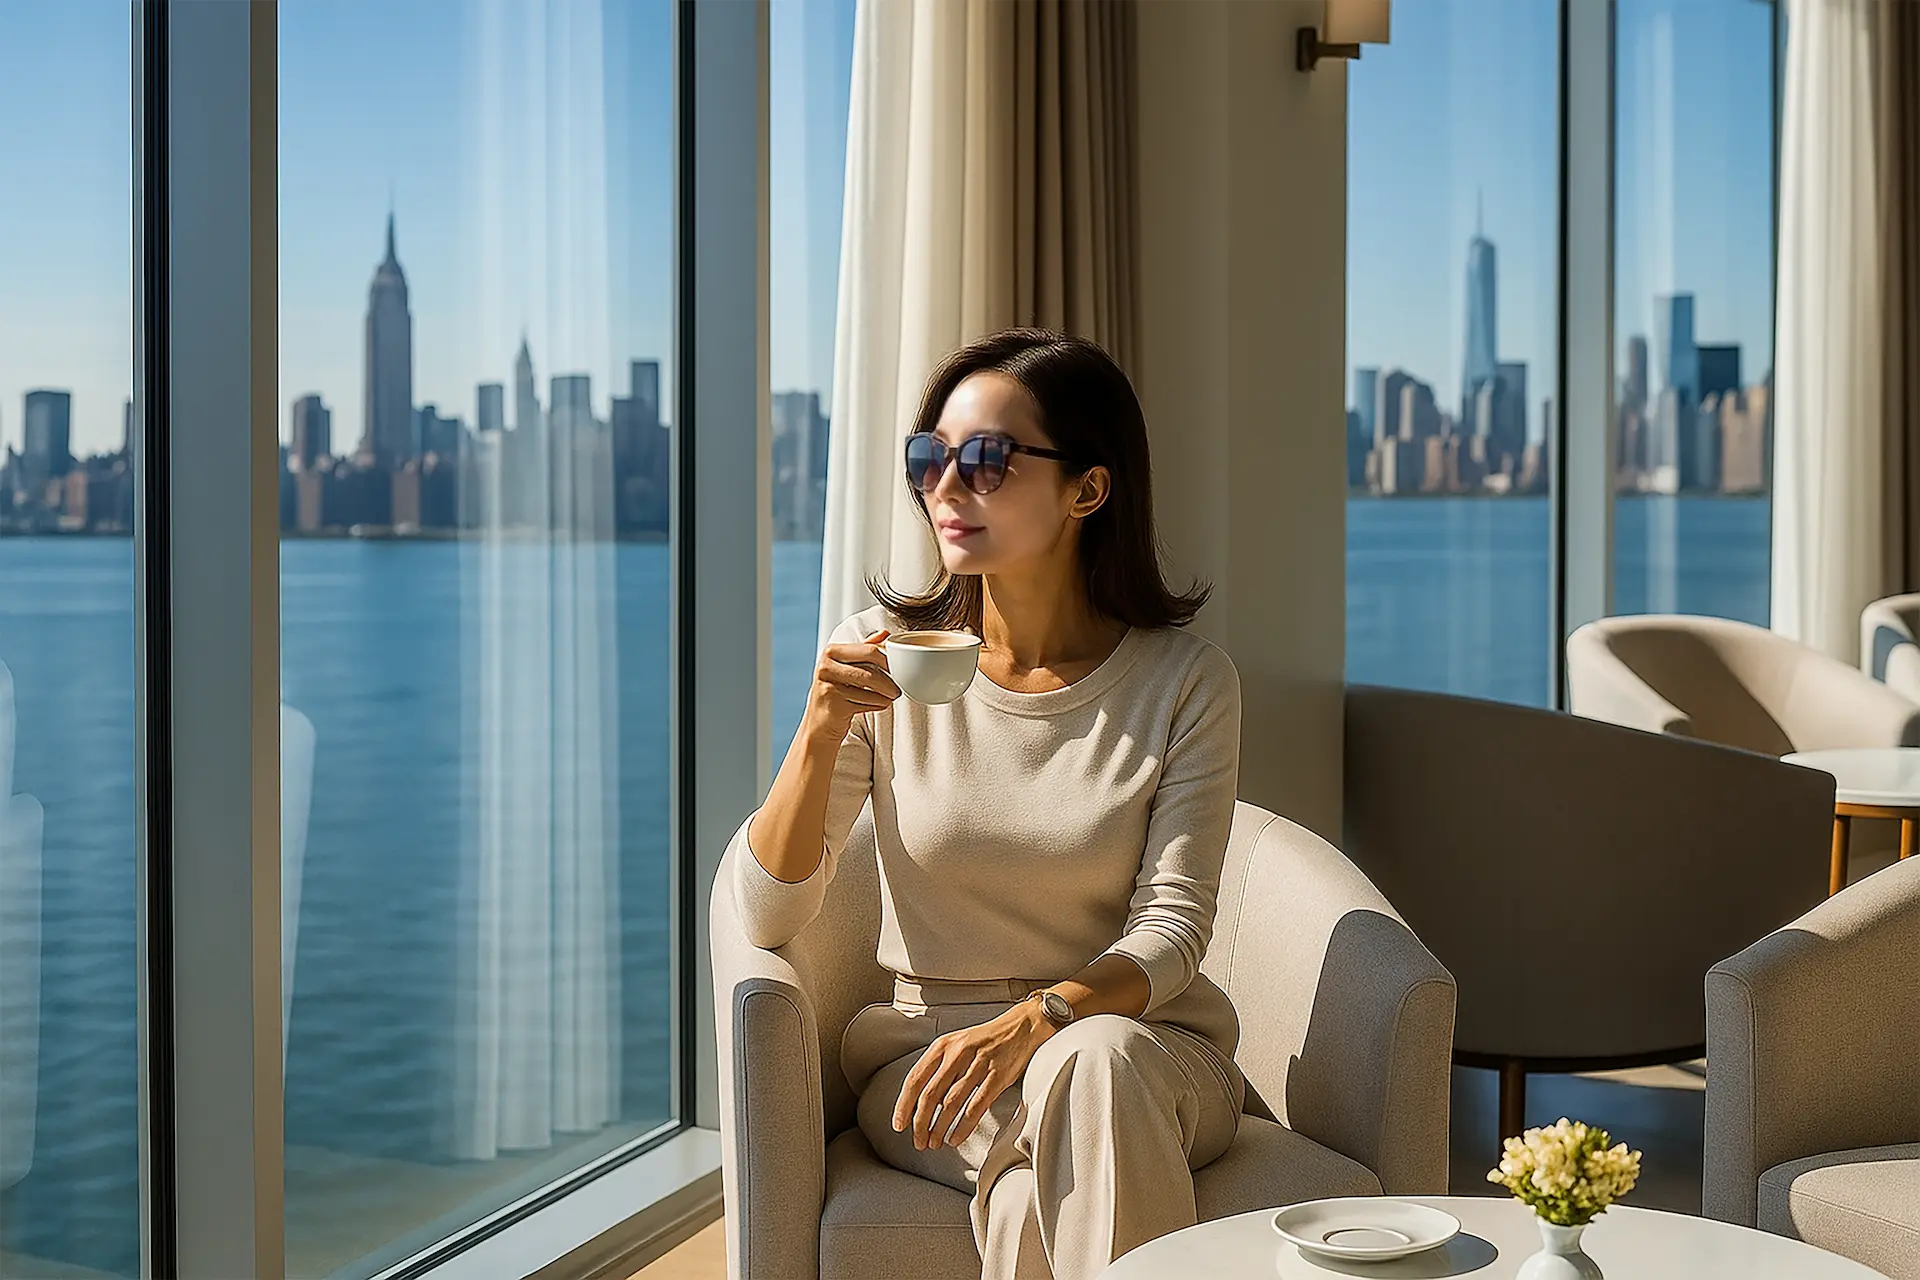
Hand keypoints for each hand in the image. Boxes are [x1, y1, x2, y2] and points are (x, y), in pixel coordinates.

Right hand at [803, 630, 901, 743]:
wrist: (819, 723)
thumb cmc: (837, 692)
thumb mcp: (847, 666)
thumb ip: (865, 649)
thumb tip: (885, 633)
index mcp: (832, 651)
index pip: (870, 650)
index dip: (889, 660)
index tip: (900, 668)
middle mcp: (827, 666)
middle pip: (871, 671)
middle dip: (890, 681)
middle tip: (898, 688)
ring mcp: (828, 685)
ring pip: (871, 689)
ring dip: (886, 696)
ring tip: (890, 697)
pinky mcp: (834, 705)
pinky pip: (866, 703)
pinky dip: (877, 705)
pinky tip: (878, 705)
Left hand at [893, 997, 1053, 1150]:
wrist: (1021, 1027)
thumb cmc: (986, 1039)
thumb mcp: (956, 1044)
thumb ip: (939, 1067)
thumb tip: (921, 1101)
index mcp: (942, 1045)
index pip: (915, 1079)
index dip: (904, 1105)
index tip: (900, 1124)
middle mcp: (957, 1053)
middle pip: (930, 1095)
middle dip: (920, 1123)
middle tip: (918, 1141)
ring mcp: (978, 1065)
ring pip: (951, 1104)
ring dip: (940, 1128)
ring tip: (935, 1143)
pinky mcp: (997, 1077)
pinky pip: (975, 1107)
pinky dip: (963, 1127)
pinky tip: (956, 1138)